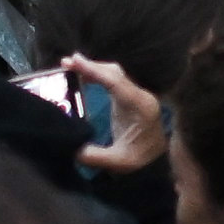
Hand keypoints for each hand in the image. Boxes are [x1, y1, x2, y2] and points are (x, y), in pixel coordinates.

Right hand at [43, 52, 167, 174]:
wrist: (158, 162)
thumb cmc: (140, 161)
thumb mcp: (117, 162)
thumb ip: (93, 155)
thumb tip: (70, 147)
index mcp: (140, 107)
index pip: (115, 82)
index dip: (94, 70)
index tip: (74, 60)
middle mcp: (141, 96)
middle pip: (115, 73)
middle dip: (91, 66)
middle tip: (66, 62)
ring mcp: (137, 95)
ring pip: (114, 74)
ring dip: (94, 69)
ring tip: (70, 66)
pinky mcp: (131, 98)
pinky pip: (114, 81)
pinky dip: (99, 76)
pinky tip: (84, 76)